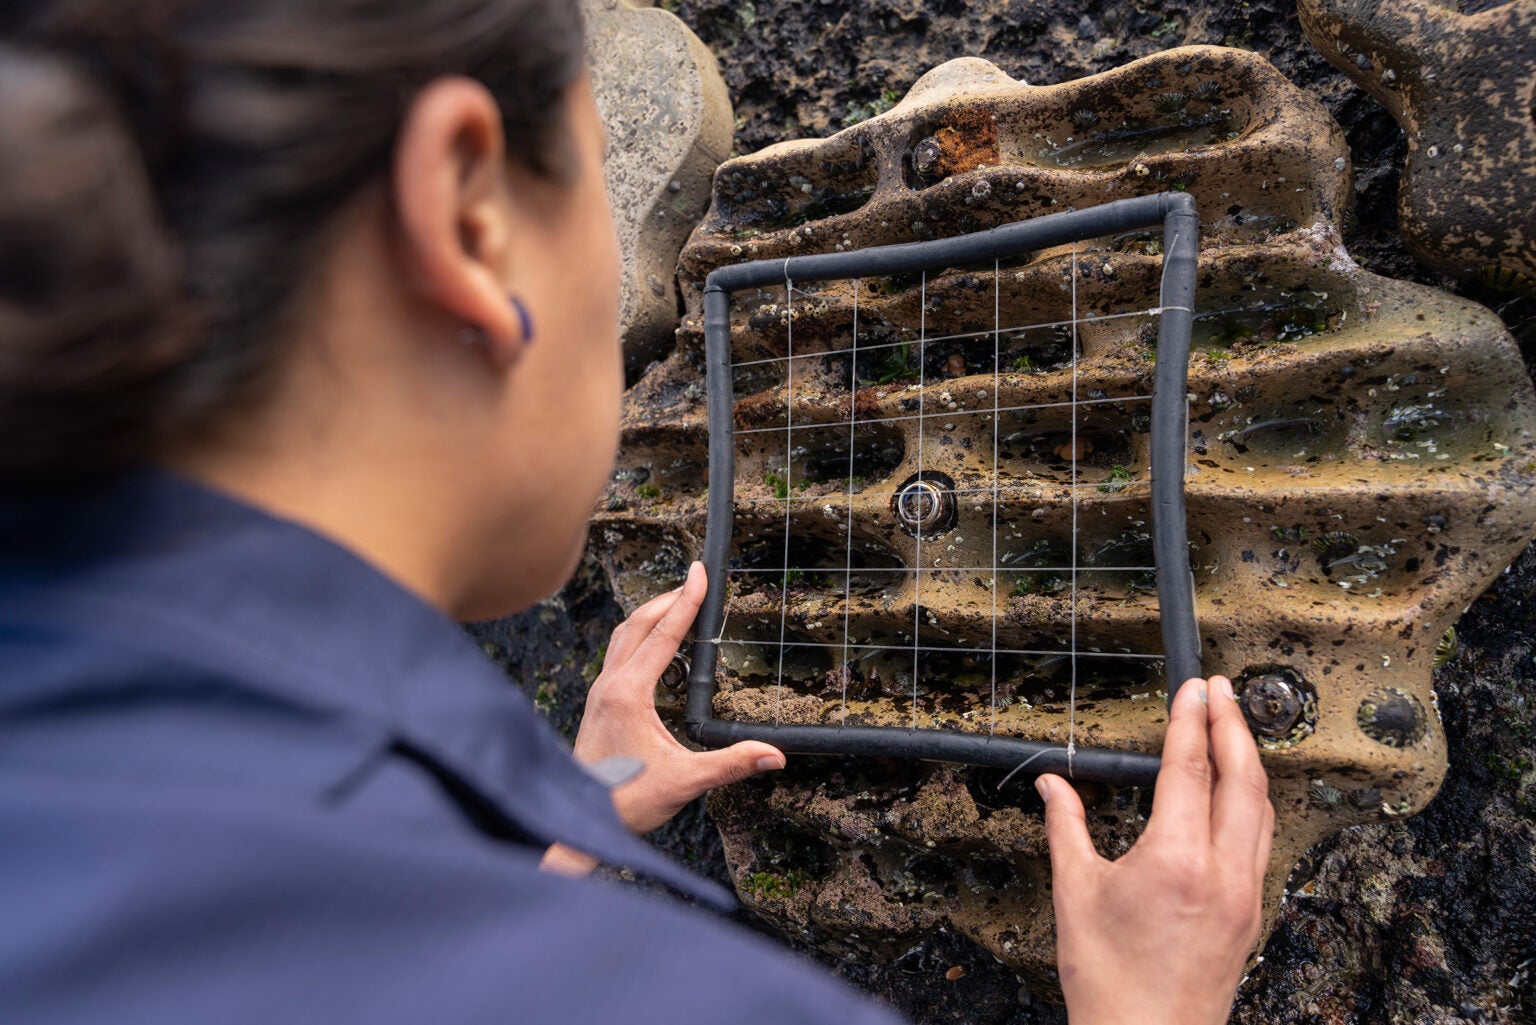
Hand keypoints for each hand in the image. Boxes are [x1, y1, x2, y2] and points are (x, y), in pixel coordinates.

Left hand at [567, 561, 784, 832]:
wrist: (580, 820)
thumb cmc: (626, 802)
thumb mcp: (685, 782)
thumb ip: (731, 764)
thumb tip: (774, 756)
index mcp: (628, 694)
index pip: (663, 635)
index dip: (686, 601)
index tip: (700, 571)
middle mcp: (609, 685)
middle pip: (638, 623)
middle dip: (669, 597)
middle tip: (695, 578)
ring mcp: (600, 692)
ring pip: (623, 635)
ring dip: (651, 614)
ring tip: (678, 602)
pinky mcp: (598, 703)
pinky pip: (618, 653)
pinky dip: (639, 635)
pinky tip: (655, 647)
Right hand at [1037, 675, 1272, 1024]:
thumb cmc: (1109, 982)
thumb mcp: (1075, 894)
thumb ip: (1067, 827)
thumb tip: (1053, 785)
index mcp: (1176, 860)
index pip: (1190, 769)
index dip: (1191, 720)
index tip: (1194, 687)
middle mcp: (1223, 873)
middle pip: (1243, 778)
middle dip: (1235, 725)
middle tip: (1224, 689)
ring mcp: (1244, 894)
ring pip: (1262, 809)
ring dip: (1250, 761)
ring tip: (1235, 728)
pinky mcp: (1251, 914)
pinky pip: (1262, 841)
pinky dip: (1254, 802)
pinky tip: (1239, 793)